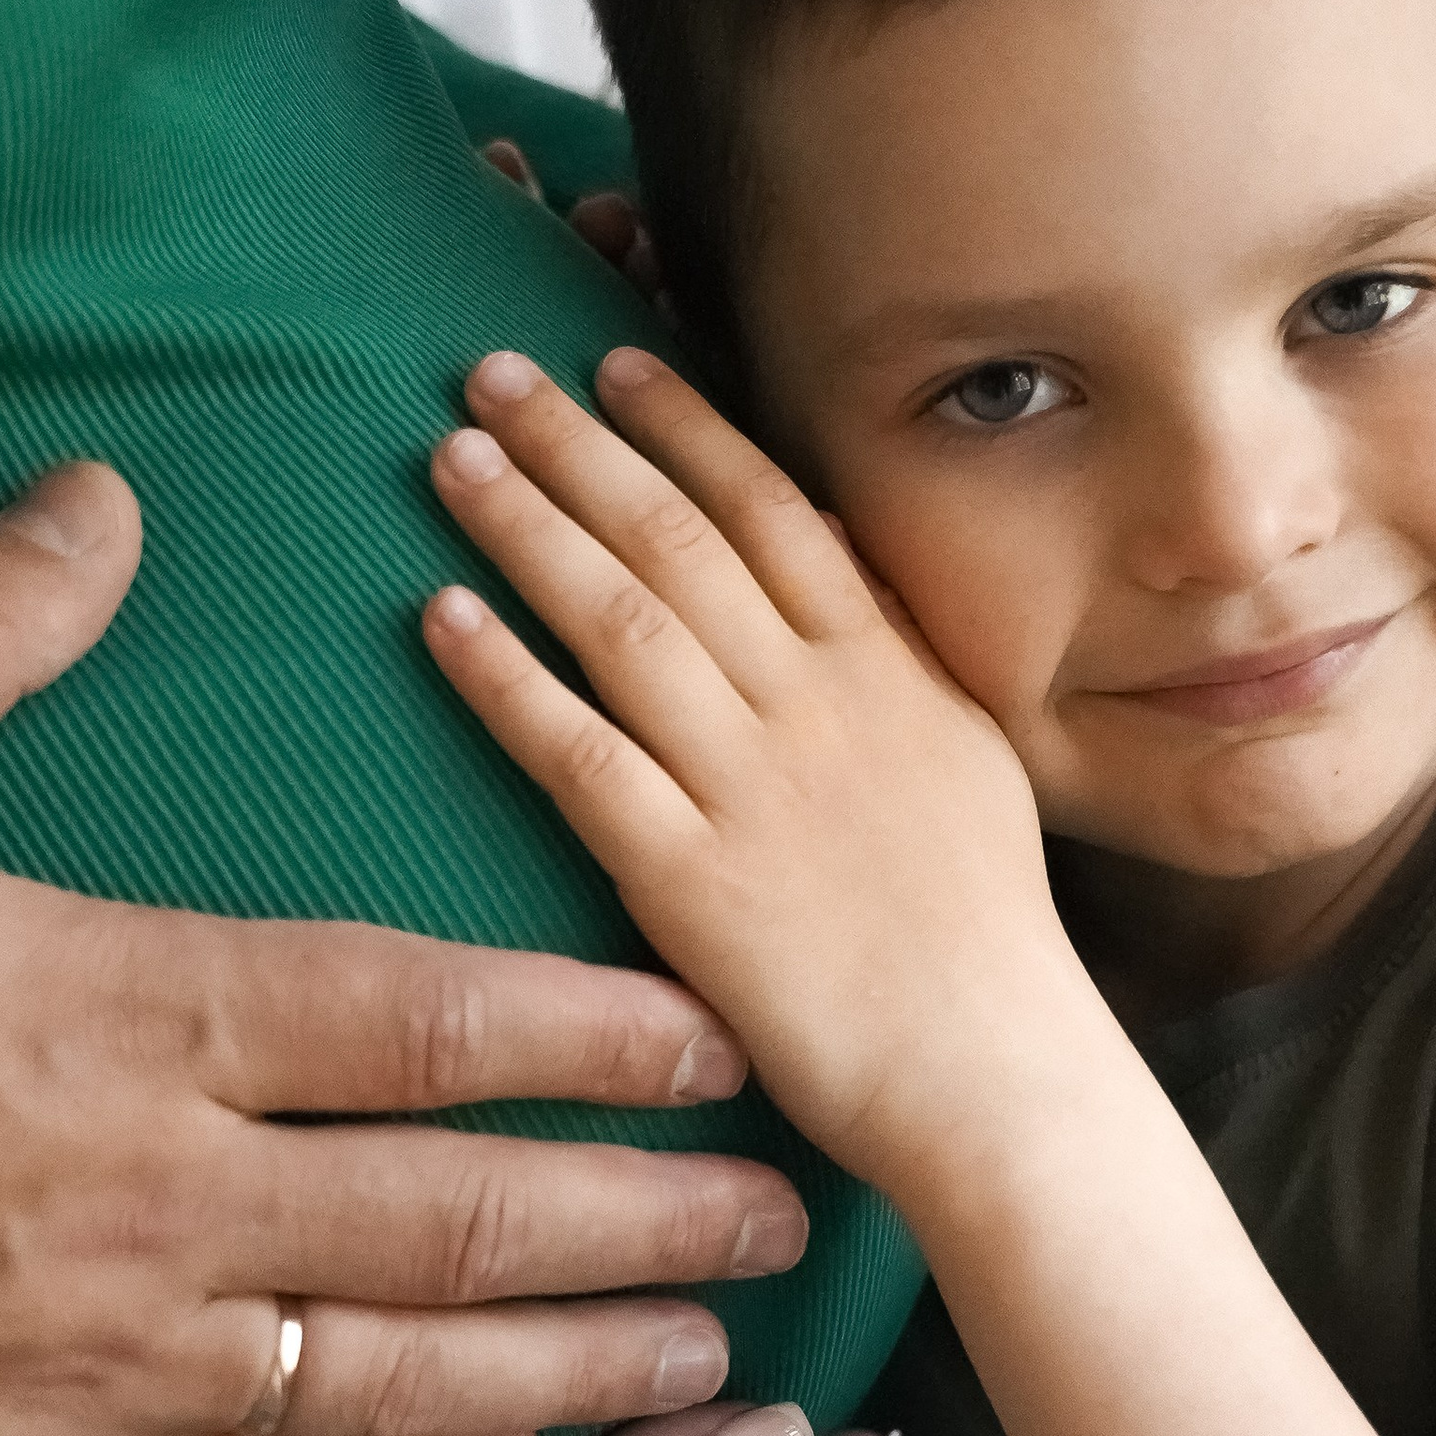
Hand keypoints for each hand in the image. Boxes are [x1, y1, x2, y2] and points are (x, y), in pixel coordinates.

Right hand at [0, 466, 809, 1435]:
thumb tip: (104, 499)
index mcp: (106, 1017)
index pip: (413, 1016)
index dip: (590, 1025)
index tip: (715, 1032)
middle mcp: (148, 1205)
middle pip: (459, 1217)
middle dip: (644, 1216)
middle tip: (787, 1216)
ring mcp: (103, 1364)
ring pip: (405, 1380)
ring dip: (573, 1368)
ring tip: (706, 1364)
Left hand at [420, 348, 1070, 1191]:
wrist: (993, 1072)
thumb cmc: (984, 933)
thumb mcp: (969, 756)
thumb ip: (894, 651)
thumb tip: (825, 549)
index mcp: (889, 670)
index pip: (773, 511)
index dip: (685, 428)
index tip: (613, 363)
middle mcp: (819, 706)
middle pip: (678, 539)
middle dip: (579, 446)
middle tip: (490, 374)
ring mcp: (752, 789)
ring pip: (621, 621)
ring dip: (529, 528)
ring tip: (452, 459)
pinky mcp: (689, 880)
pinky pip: (579, 754)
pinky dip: (506, 678)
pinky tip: (442, 617)